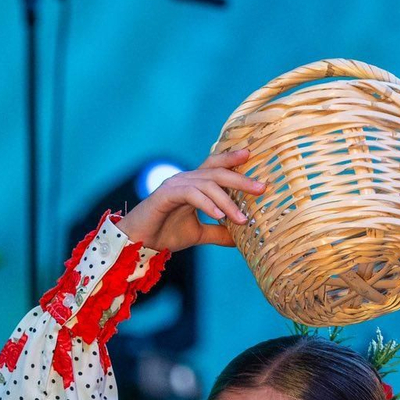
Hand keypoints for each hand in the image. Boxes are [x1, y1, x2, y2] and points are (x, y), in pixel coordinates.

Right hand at [114, 151, 263, 252]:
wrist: (137, 243)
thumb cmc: (164, 235)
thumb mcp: (198, 234)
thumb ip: (218, 232)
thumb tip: (240, 240)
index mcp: (192, 184)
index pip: (214, 166)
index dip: (231, 159)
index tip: (250, 156)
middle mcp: (184, 179)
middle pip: (216, 172)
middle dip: (240, 179)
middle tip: (261, 188)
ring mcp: (174, 184)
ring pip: (207, 184)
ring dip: (227, 201)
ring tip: (242, 219)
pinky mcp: (166, 194)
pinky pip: (192, 194)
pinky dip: (208, 204)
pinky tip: (220, 216)